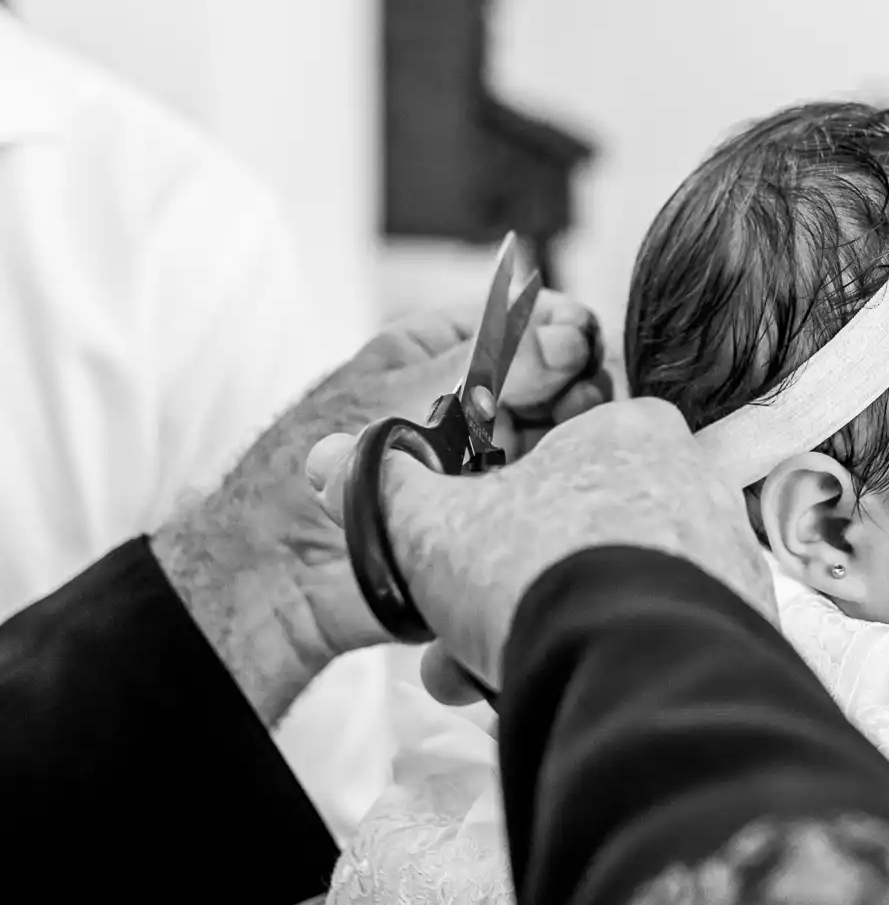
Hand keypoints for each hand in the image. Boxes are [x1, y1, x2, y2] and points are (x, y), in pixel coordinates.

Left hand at [150, 295, 608, 721]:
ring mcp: (490, 461)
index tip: (584, 337)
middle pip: (552, 376)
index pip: (517, 322)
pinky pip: (551, 491)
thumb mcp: (407, 397)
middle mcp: (468, 406)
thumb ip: (494, 364)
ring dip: (577, 430)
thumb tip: (566, 336)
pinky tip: (572, 476)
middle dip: (575, 379)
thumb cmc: (311, 479)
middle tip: (585, 391)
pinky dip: (568, 481)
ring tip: (579, 435)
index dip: (555, 325)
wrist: (287, 583)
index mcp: (435, 357)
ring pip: (561, 432)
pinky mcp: (501, 514)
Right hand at [306, 398, 771, 701]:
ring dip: (537, 638)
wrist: (637, 672)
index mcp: (630, 432)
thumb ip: (382, 488)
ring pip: (609, 596)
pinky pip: (653, 640)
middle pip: (571, 541)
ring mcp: (726, 557)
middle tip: (450, 650)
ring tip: (487, 687)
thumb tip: (333, 459)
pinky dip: (601, 665)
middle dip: (497, 598)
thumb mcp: (430, 525)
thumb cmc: (538, 573)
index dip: (479, 524)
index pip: (546, 466)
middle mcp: (693, 483)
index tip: (443, 573)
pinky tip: (551, 699)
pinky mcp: (743, 626)